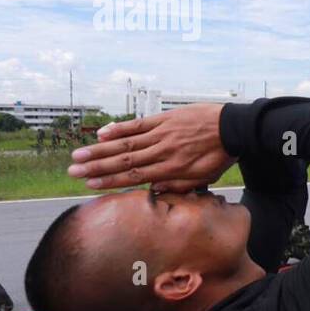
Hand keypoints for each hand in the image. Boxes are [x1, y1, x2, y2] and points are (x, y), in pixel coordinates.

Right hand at [67, 104, 233, 191]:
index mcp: (171, 169)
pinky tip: (103, 133)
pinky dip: (120, 129)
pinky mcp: (165, 119)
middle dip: (97, 167)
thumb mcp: (203, 178)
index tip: (89, 184)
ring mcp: (162, 134)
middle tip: (73, 172)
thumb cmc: (219, 156)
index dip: (110, 181)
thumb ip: (177, 185)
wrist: (235, 129)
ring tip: (79, 155)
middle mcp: (162, 152)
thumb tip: (153, 191)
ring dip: (101, 150)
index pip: (134, 177)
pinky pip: (139, 124)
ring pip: (126, 144)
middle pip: (124, 161)